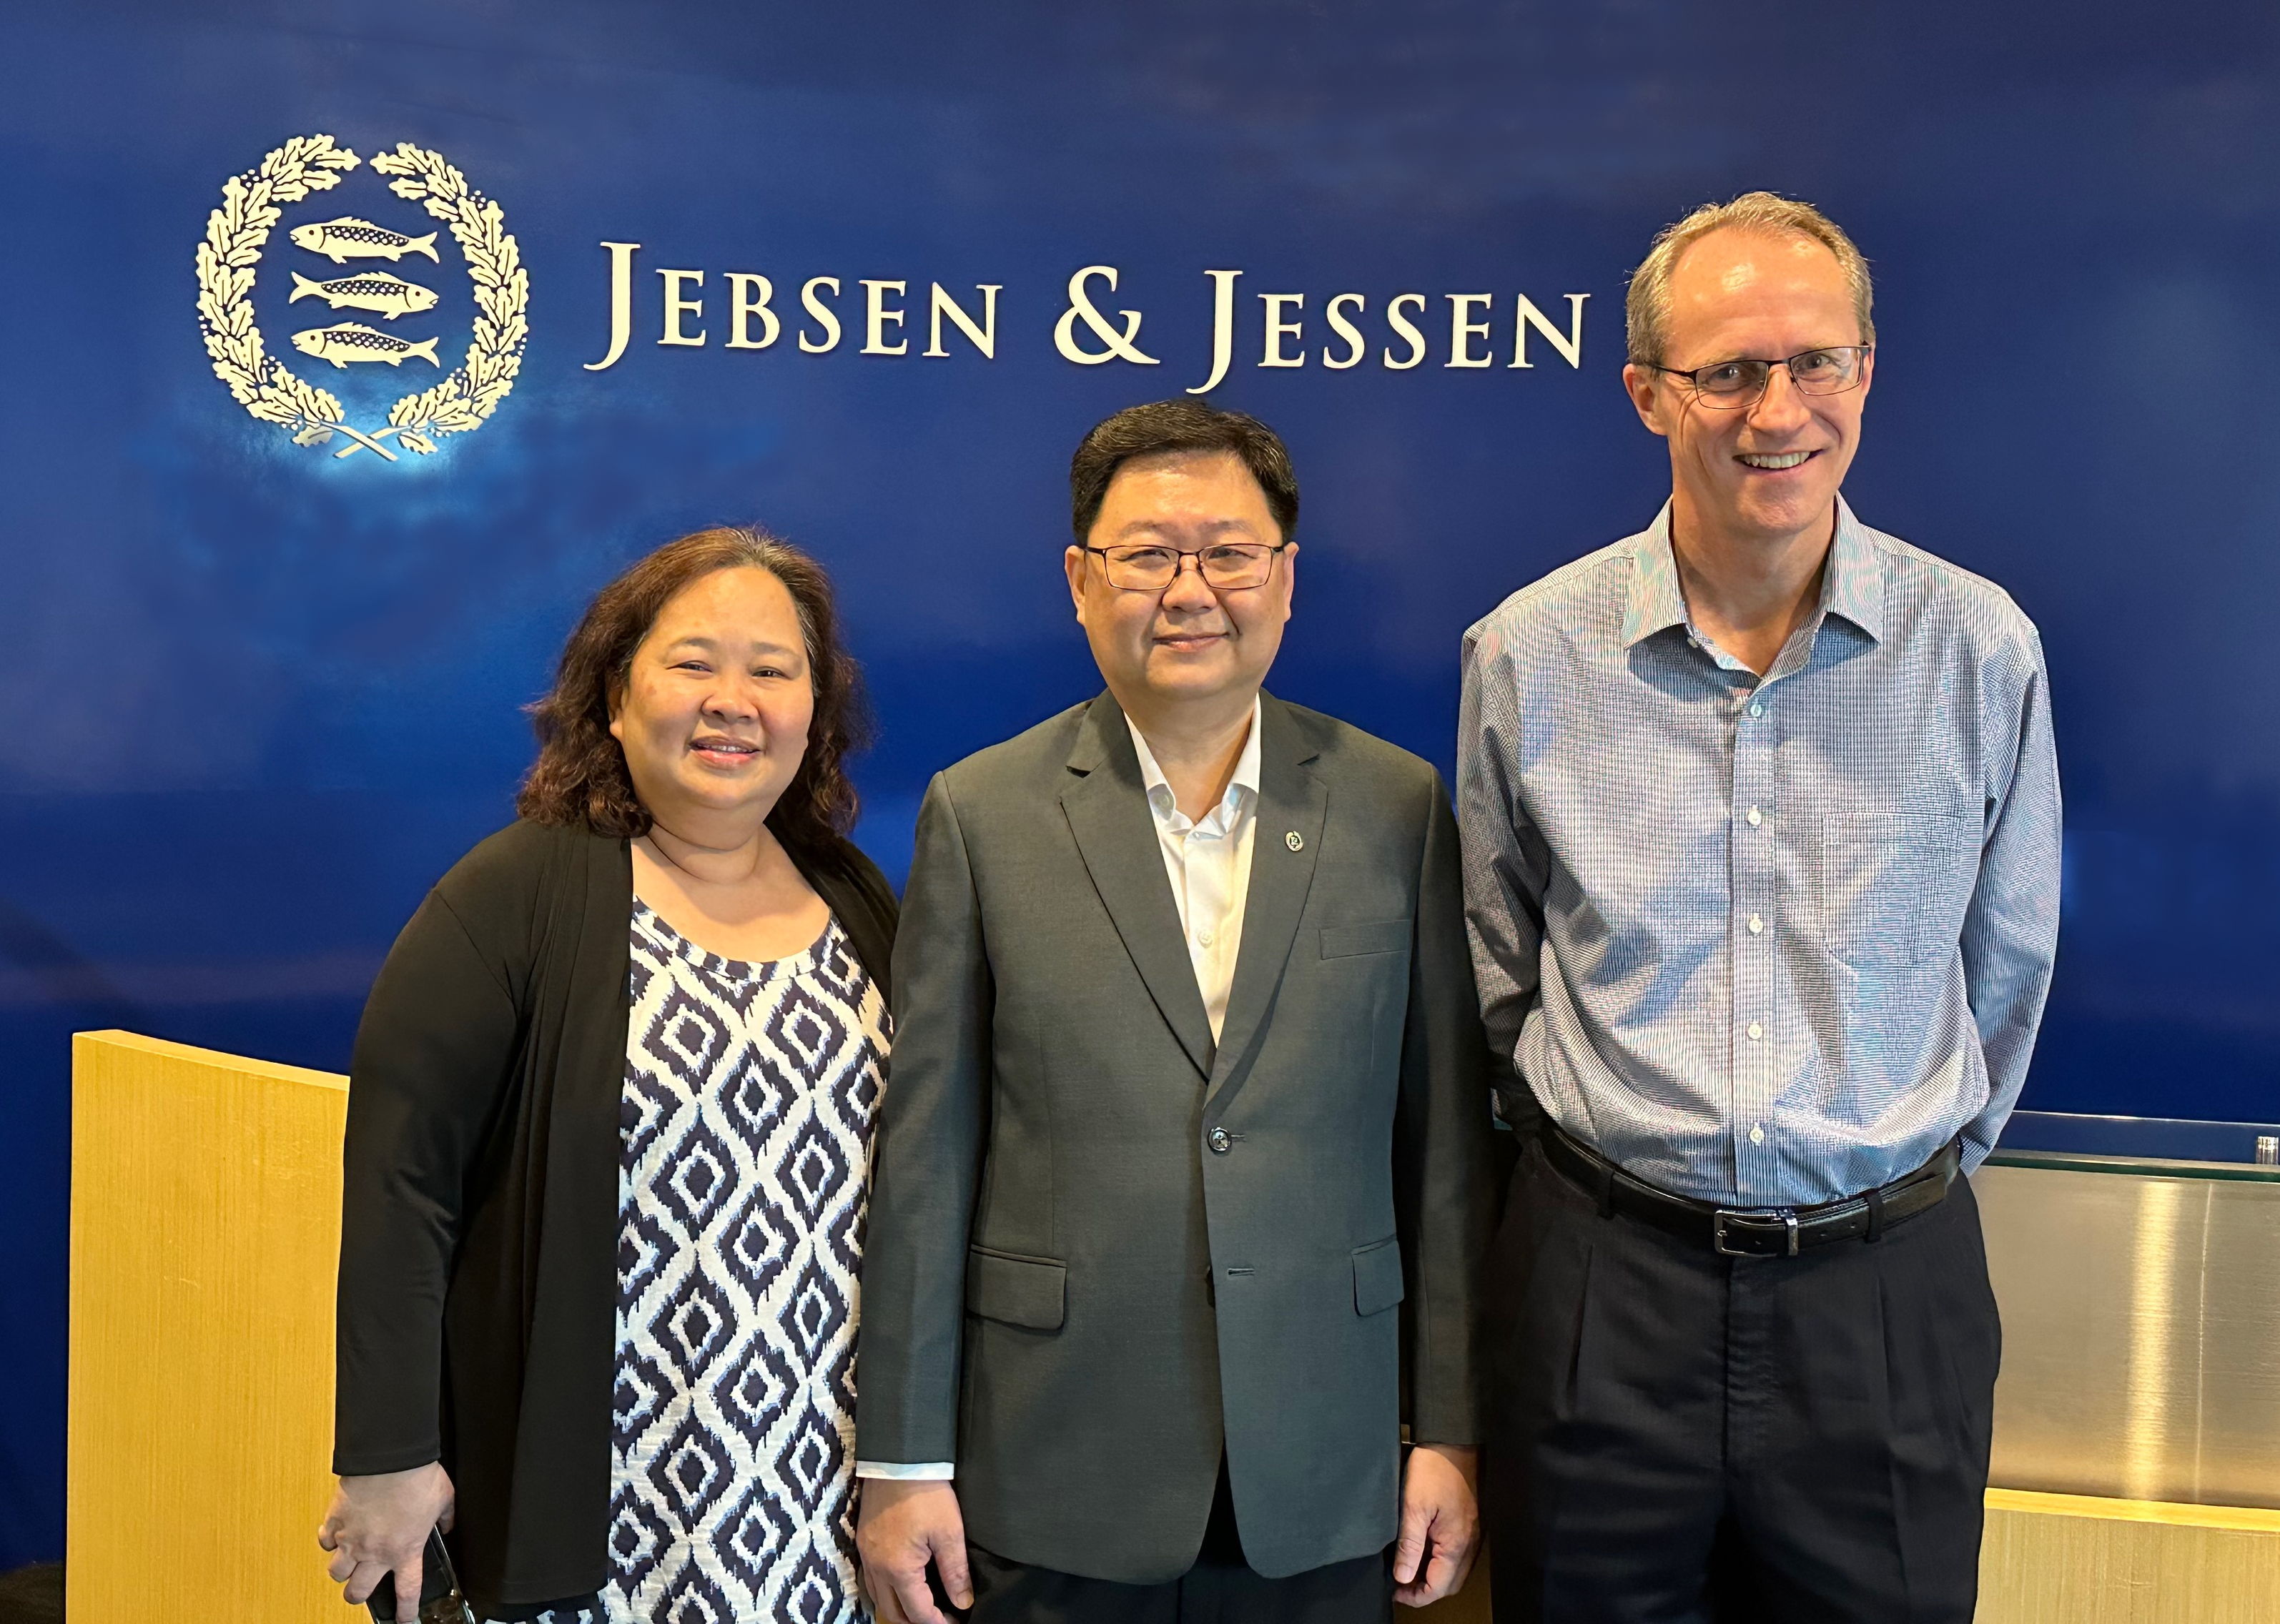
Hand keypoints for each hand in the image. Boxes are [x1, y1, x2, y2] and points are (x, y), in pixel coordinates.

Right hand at [317, 1462, 454, 1615]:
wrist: (389, 1457)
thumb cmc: (417, 1476)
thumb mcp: (444, 1498)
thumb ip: (445, 1518)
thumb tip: (446, 1525)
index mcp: (405, 1550)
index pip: (406, 1592)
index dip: (405, 1612)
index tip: (404, 1620)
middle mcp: (375, 1552)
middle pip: (357, 1593)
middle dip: (358, 1596)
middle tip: (362, 1588)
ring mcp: (352, 1539)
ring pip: (336, 1573)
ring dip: (341, 1570)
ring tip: (348, 1561)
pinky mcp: (335, 1522)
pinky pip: (324, 1542)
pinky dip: (328, 1541)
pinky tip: (337, 1534)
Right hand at [857, 1478, 972, 1623]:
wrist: (900, 1460)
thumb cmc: (927, 1494)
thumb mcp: (950, 1533)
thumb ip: (956, 1572)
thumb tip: (963, 1602)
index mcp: (899, 1569)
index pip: (918, 1613)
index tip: (955, 1622)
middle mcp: (877, 1568)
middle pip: (893, 1613)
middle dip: (915, 1623)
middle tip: (939, 1620)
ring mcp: (867, 1555)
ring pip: (878, 1598)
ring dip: (898, 1610)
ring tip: (920, 1608)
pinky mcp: (864, 1542)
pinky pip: (870, 1580)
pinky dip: (885, 1592)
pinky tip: (899, 1586)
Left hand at [1393, 1443, 1478, 1606]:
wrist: (1454, 1441)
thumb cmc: (1434, 1469)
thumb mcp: (1413, 1507)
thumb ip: (1409, 1545)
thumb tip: (1403, 1576)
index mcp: (1456, 1543)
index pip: (1438, 1586)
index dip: (1416, 1595)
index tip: (1396, 1591)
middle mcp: (1469, 1543)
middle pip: (1449, 1583)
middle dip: (1425, 1590)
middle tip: (1401, 1584)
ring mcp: (1472, 1534)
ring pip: (1454, 1570)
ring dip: (1433, 1575)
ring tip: (1408, 1567)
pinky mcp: (1470, 1523)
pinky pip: (1457, 1553)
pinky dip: (1440, 1560)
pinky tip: (1422, 1549)